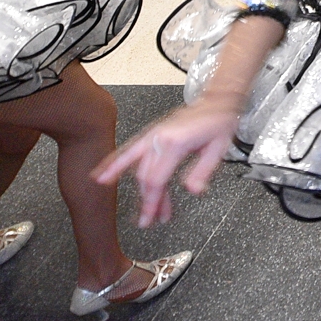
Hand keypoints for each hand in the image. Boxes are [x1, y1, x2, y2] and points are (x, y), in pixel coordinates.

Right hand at [93, 99, 240, 227]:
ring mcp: (153, 135)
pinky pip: (128, 151)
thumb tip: (193, 190)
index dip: (152, 202)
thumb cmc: (218, 121)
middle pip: (147, 178)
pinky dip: (114, 164)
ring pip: (136, 168)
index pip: (157, 180)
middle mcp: (160, 138)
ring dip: (138, 191)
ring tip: (140, 210)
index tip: (151, 218)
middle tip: (153, 220)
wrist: (216, 101)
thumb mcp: (218, 148)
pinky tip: (101, 176)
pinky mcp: (151, 134)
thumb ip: (203, 171)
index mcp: (175, 143)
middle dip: (149, 202)